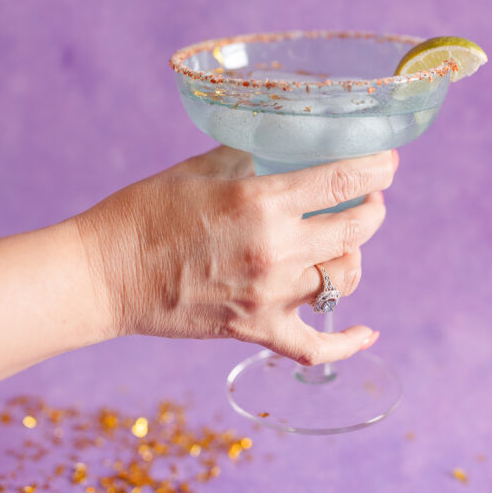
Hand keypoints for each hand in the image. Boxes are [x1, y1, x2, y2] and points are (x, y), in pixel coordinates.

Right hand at [75, 146, 397, 365]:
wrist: (105, 274)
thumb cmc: (145, 212)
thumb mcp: (200, 167)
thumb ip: (251, 154)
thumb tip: (284, 144)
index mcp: (262, 202)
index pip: (344, 180)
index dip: (377, 167)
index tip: (387, 160)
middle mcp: (275, 250)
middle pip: (356, 230)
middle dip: (373, 207)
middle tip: (369, 195)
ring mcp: (269, 296)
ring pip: (344, 279)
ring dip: (353, 256)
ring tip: (344, 241)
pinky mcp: (256, 330)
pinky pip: (316, 348)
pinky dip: (348, 343)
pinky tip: (368, 333)